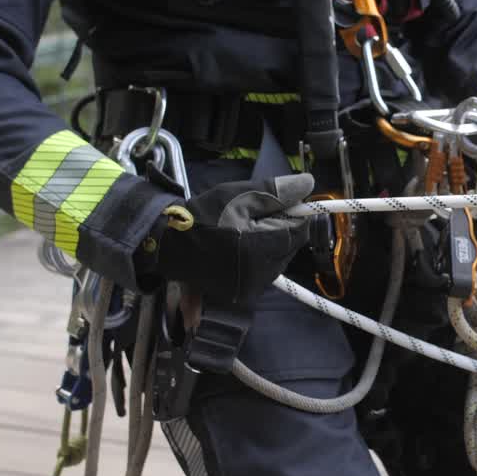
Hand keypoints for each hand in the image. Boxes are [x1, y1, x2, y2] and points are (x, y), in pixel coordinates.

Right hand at [142, 174, 315, 305]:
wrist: (167, 244)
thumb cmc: (202, 216)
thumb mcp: (239, 196)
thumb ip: (276, 191)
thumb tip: (310, 184)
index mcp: (261, 250)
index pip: (299, 230)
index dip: (293, 212)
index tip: (276, 201)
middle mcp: (261, 275)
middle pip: (291, 245)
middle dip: (281, 227)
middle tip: (254, 213)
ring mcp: (252, 287)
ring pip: (279, 257)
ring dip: (271, 240)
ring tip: (244, 228)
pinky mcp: (243, 291)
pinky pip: (265, 269)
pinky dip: (260, 254)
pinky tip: (241, 243)